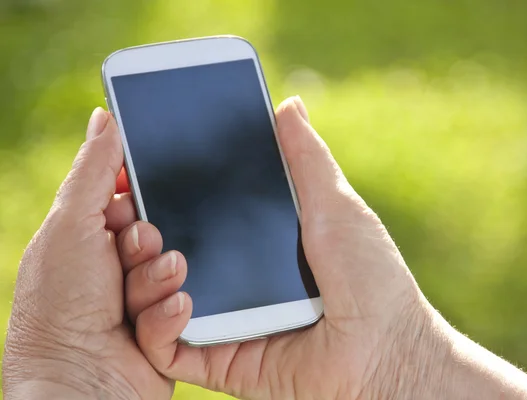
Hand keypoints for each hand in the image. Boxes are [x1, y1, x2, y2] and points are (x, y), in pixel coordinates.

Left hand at [2, 109, 172, 398]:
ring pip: (177, 264)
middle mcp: (116, 265)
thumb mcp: (70, 224)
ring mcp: (143, 297)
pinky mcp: (168, 326)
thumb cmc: (59, 306)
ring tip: (141, 296)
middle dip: (149, 240)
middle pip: (158, 227)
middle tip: (134, 251)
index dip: (136, 192)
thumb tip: (104, 116)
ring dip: (160, 277)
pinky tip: (151, 325)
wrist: (82, 385)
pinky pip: (186, 302)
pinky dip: (169, 312)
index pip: (128, 195)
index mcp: (90, 236)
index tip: (136, 197)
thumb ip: (92, 170)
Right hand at [120, 97, 438, 399]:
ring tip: (149, 245)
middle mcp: (231, 279)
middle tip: (127, 207)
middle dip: (139, 232)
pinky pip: (166, 347)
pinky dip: (157, 324)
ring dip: (140, 274)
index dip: (164, 193)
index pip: (196, 213)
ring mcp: (220, 319)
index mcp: (253, 241)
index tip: (136, 169)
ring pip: (155, 299)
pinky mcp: (216, 359)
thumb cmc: (370, 276)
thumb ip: (305, 158)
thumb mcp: (336, 205)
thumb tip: (289, 104)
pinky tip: (176, 299)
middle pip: (167, 254)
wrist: (384, 349)